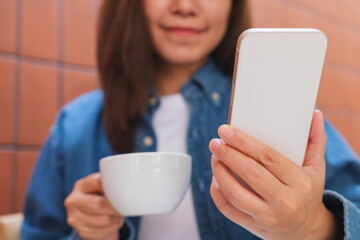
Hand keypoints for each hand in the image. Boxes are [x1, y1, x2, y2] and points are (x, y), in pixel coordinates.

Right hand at [64, 173, 123, 239]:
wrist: (95, 218)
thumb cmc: (102, 198)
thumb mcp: (104, 187)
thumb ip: (110, 184)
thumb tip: (126, 183)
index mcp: (81, 186)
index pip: (97, 182)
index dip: (112, 186)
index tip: (121, 189)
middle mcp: (74, 201)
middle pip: (99, 203)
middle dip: (115, 206)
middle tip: (124, 205)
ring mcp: (75, 218)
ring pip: (105, 220)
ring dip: (116, 218)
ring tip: (117, 213)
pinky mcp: (82, 232)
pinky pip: (104, 232)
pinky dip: (113, 227)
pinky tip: (112, 222)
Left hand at [209, 110, 341, 239]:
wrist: (306, 230)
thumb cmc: (307, 192)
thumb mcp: (316, 169)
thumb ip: (315, 141)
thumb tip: (315, 114)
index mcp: (300, 183)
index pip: (268, 157)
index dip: (244, 142)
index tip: (226, 130)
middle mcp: (285, 202)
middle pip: (249, 173)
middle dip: (228, 154)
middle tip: (215, 142)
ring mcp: (268, 217)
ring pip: (235, 193)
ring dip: (219, 172)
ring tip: (214, 157)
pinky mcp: (253, 226)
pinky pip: (228, 209)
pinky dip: (217, 192)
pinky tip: (215, 178)